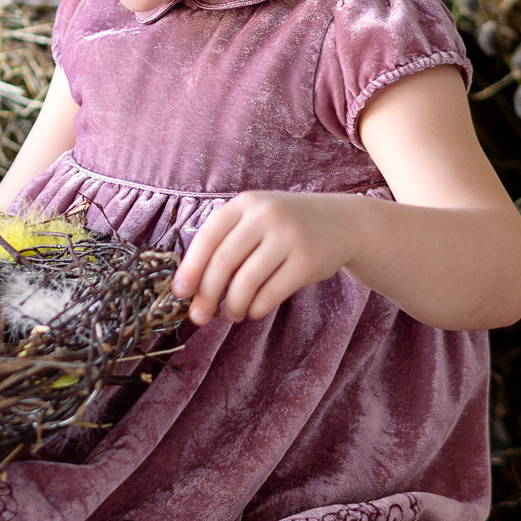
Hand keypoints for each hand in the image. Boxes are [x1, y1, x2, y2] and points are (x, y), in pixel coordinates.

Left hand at [172, 191, 353, 325]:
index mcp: (245, 204)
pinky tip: (253, 311)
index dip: (190, 268)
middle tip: (198, 316)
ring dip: (233, 305)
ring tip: (232, 313)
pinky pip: (272, 293)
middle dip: (206, 294)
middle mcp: (266, 215)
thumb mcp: (255, 220)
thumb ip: (227, 243)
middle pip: (223, 262)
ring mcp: (289, 236)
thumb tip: (191, 288)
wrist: (341, 222)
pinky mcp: (308, 260)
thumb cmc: (284, 228)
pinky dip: (256, 308)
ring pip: (246, 281)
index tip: (179, 294)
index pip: (207, 237)